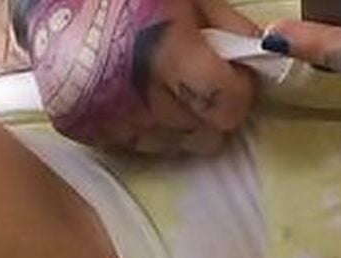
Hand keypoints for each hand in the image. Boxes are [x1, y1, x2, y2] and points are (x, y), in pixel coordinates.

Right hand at [25, 0, 258, 154]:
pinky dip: (141, 127)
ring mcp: (105, 117)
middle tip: (196, 84)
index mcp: (168, 53)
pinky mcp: (81, 128)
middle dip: (208, 111)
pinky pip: (132, 146)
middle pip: (202, 134)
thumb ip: (230, 29)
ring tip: (161, 88)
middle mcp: (137, 94)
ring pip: (170, 146)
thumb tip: (260, 62)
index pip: (227, 108)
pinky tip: (133, 97)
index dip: (237, 94)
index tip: (231, 79)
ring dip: (176, 124)